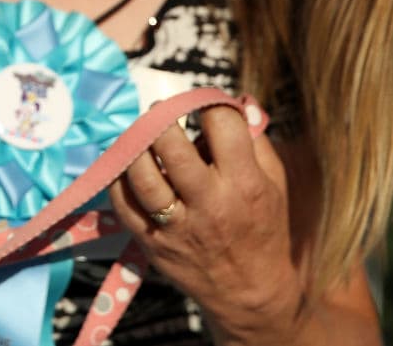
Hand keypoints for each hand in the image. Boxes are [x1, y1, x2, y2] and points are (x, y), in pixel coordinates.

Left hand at [107, 105, 305, 343]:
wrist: (250, 292)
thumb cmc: (263, 227)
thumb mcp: (274, 183)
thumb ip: (255, 140)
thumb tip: (236, 101)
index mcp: (245, 183)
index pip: (221, 127)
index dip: (207, 103)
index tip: (199, 101)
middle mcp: (210, 203)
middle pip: (172, 148)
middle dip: (161, 119)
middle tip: (158, 110)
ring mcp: (177, 226)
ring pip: (142, 176)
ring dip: (134, 146)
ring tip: (137, 134)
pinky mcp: (153, 243)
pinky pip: (123, 204)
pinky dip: (118, 178)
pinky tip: (124, 164)